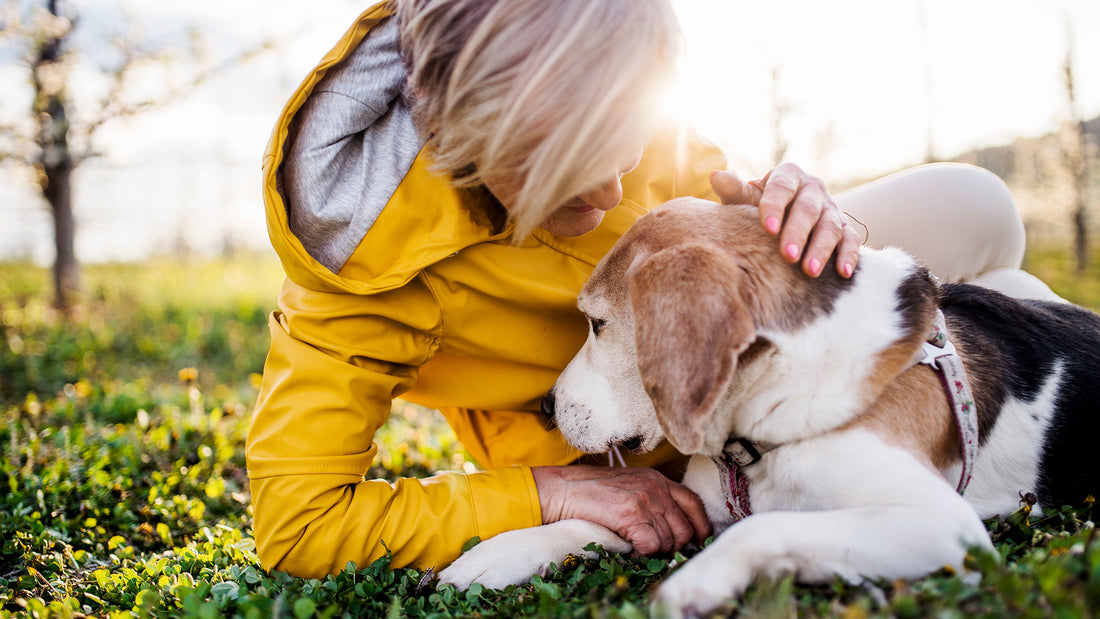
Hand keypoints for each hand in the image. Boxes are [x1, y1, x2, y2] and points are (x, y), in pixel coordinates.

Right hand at [530, 465, 710, 554]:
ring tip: (636, 547)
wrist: (563, 489)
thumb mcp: (629, 487)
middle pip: (685, 528)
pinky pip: (651, 546)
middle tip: (655, 551)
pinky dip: (642, 553)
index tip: (697, 542)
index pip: (693, 503)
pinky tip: (628, 547)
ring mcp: (645, 499)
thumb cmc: (591, 493)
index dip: (700, 526)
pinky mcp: (632, 514)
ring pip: (669, 541)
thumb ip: (651, 500)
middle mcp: (655, 487)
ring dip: (654, 551)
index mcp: (657, 479)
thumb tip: (671, 531)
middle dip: (674, 547)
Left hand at [709, 164, 860, 277]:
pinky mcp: (844, 227)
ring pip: (831, 226)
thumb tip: (715, 176)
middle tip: (787, 255)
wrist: (780, 216)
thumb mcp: (745, 199)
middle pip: (808, 209)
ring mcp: (831, 208)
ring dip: (822, 248)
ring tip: (809, 271)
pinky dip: (849, 255)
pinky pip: (850, 239)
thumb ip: (735, 191)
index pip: (781, 188)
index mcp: (787, 176)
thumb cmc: (757, 208)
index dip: (775, 207)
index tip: (767, 228)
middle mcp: (813, 188)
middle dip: (798, 232)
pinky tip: (844, 273)